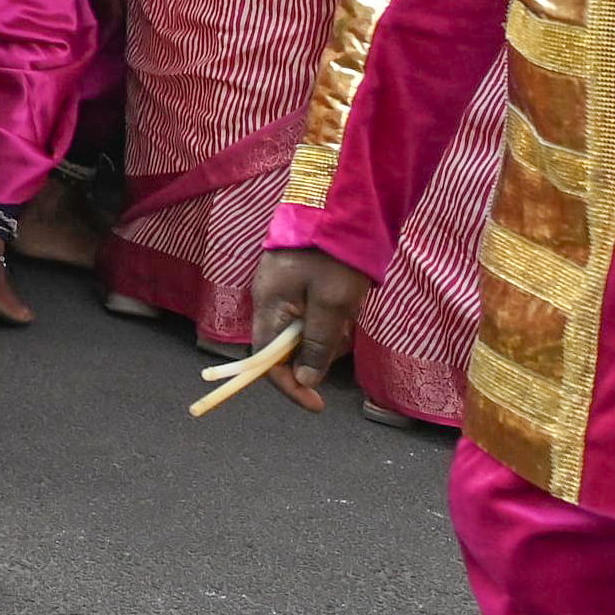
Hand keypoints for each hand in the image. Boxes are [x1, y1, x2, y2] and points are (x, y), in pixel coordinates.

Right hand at [249, 248, 372, 411]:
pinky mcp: (298, 282)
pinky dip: (329, 318)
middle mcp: (269, 301)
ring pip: (302, 332)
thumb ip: (318, 344)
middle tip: (345, 337)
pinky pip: (310, 314)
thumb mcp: (332, 304)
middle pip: (286, 348)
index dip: (288, 386)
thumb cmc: (335, 258)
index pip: (265, 360)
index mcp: (269, 305)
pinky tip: (346, 304)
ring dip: (328, 333)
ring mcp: (283, 290)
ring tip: (349, 313)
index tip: (317, 404)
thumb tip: (305, 378)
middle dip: (317, 353)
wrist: (341, 209)